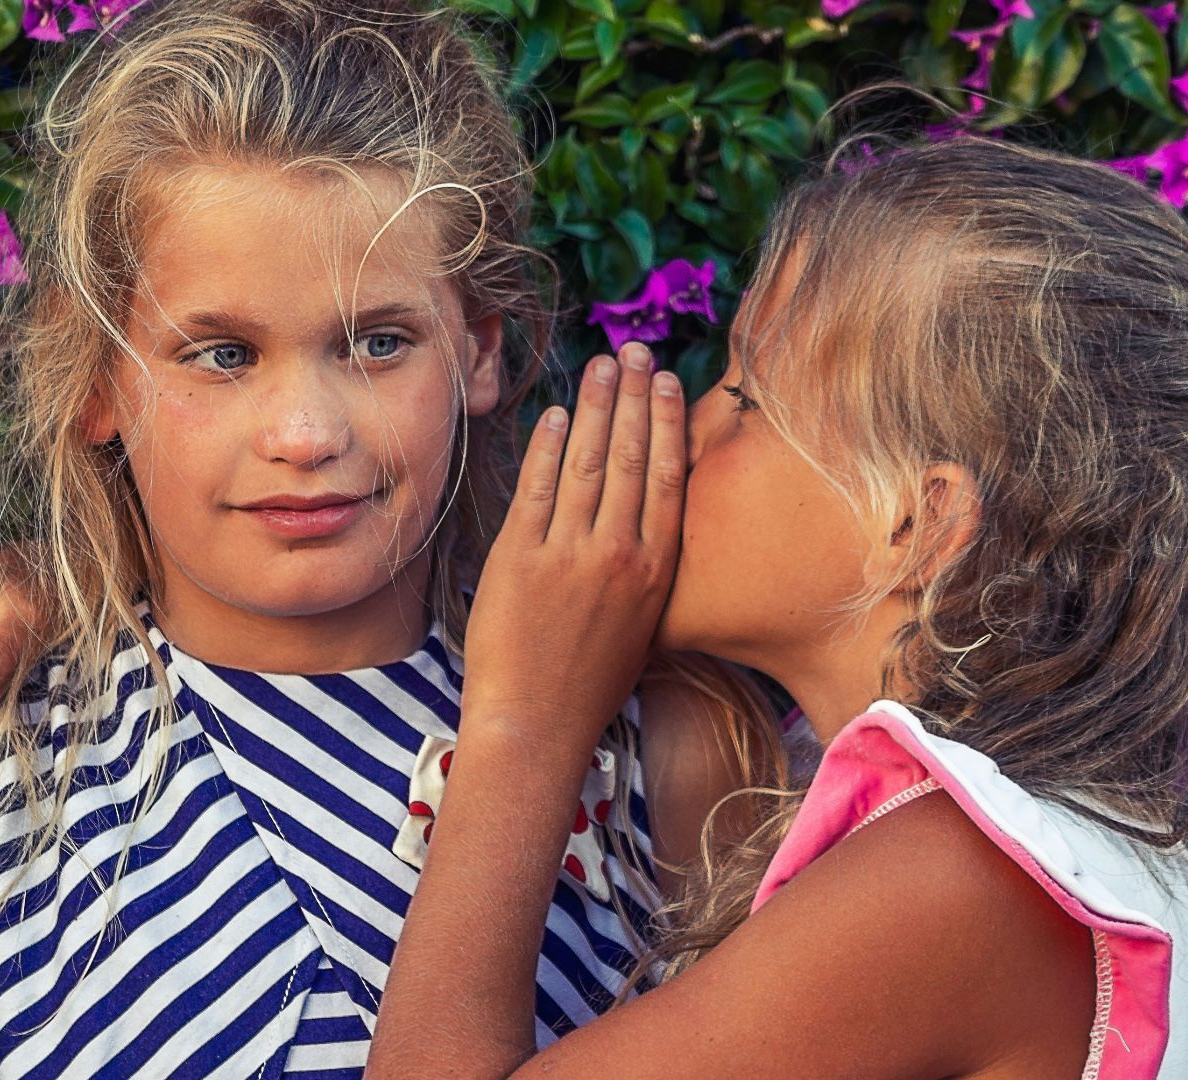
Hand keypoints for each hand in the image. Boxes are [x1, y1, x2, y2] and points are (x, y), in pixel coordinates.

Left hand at [460, 342, 686, 756]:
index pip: (666, 478)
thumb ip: (646, 567)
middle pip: (628, 457)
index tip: (667, 383)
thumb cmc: (589, 682)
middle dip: (632, 396)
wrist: (536, 726)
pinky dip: (546, 446)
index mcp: (655, 572)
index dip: (666, 423)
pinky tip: (554, 414)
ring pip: (585, 462)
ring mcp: (568, 555)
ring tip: (601, 365)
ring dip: (593, 407)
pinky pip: (536, 488)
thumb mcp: (641, 623)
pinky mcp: (521, 559)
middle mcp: (618, 556)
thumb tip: (647, 512)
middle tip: (634, 351)